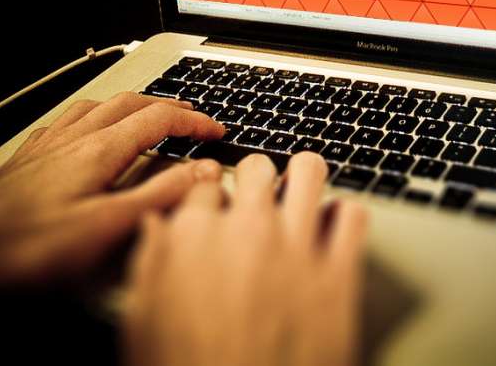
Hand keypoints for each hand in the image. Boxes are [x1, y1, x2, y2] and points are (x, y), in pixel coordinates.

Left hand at [0, 92, 223, 291]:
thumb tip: (202, 172)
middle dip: (167, 106)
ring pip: (98, 106)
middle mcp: (72, 139)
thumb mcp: (105, 228)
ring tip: (147, 115)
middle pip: (130, 103)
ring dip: (131, 105)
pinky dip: (93, 117)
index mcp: (97, 150)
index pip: (159, 118)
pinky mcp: (26, 161)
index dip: (194, 120)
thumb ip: (158, 196)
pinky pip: (67, 121)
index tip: (216, 130)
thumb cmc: (21, 250)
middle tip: (191, 118)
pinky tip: (86, 132)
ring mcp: (47, 147)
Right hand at [121, 152, 368, 365]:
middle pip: (256, 167)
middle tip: (257, 202)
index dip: (210, 203)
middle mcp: (247, 231)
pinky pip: (353, 214)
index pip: (203, 187)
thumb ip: (150, 266)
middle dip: (255, 181)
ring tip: (299, 196)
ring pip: (310, 170)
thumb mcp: (142, 327)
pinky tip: (333, 233)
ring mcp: (297, 247)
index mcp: (193, 239)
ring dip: (303, 179)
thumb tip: (157, 227)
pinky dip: (345, 217)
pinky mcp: (339, 273)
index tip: (216, 215)